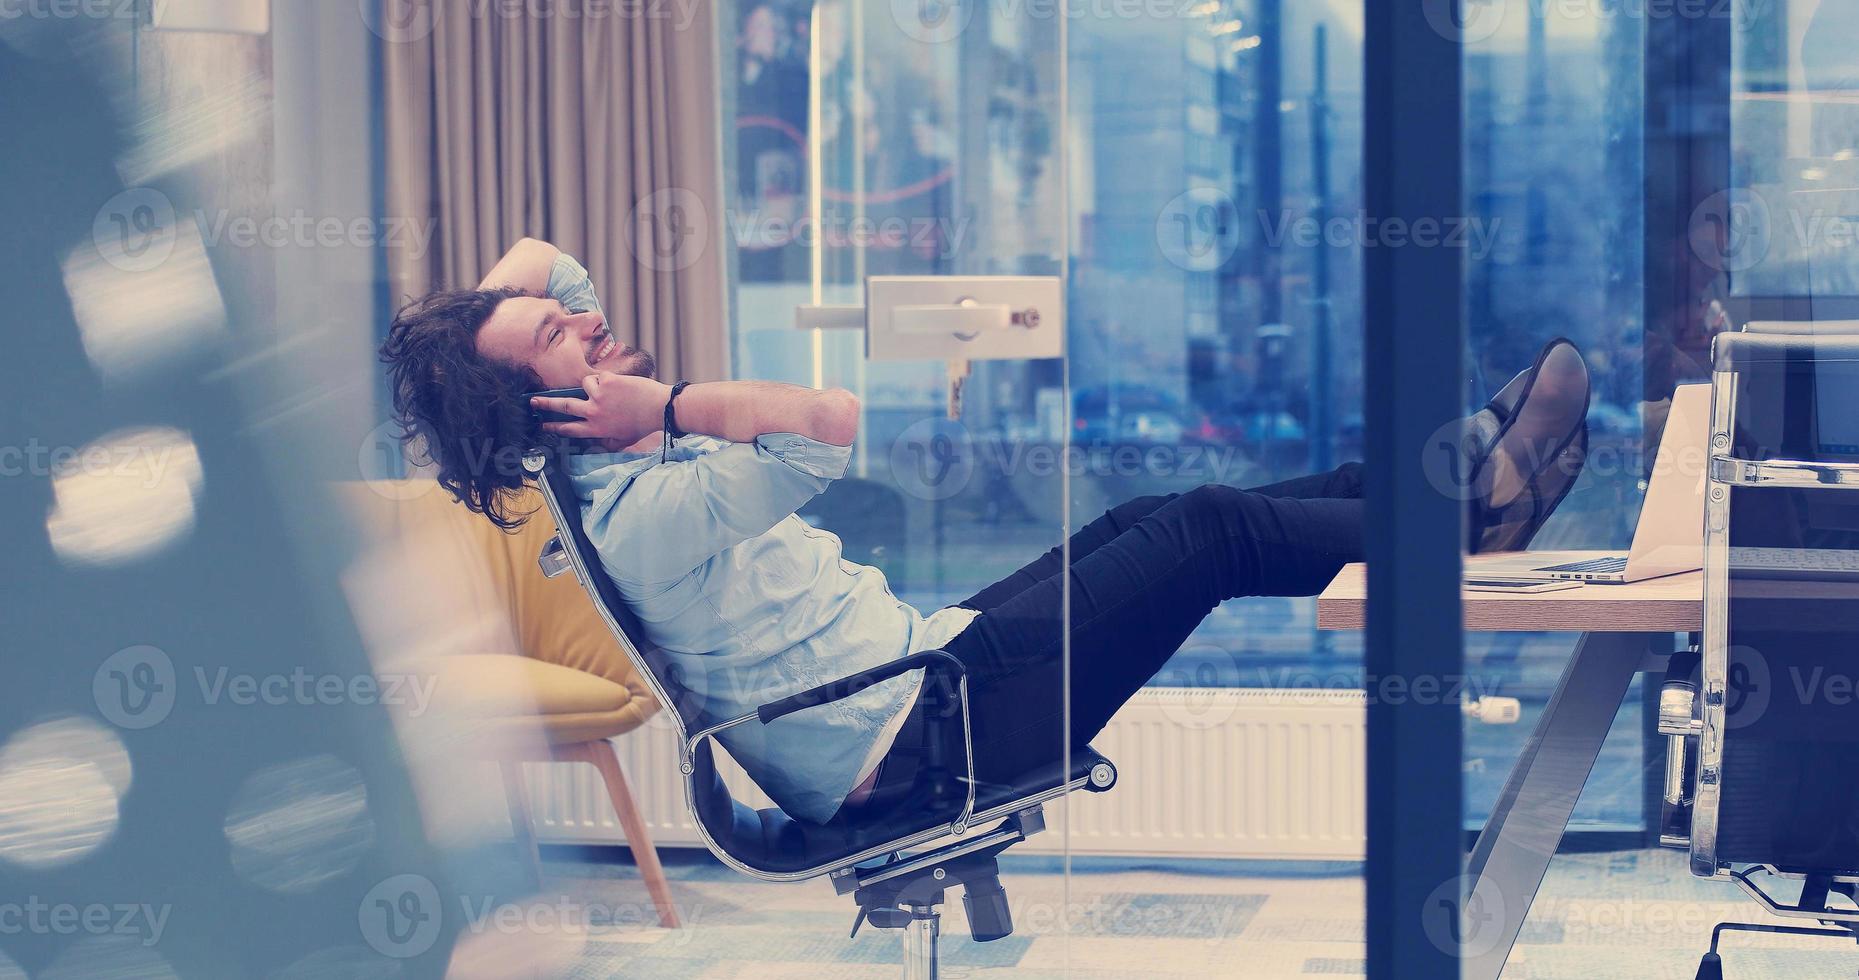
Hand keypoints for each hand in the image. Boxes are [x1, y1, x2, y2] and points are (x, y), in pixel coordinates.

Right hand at [533, 373, 669, 450]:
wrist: (659, 408)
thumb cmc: (642, 424)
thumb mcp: (622, 440)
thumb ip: (605, 442)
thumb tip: (593, 444)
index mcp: (596, 430)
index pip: (568, 429)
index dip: (554, 427)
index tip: (543, 425)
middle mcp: (593, 414)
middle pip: (563, 407)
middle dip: (546, 404)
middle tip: (534, 401)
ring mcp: (598, 397)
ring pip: (584, 385)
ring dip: (594, 386)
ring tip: (612, 391)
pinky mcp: (606, 382)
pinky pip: (599, 377)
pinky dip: (607, 379)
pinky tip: (621, 386)